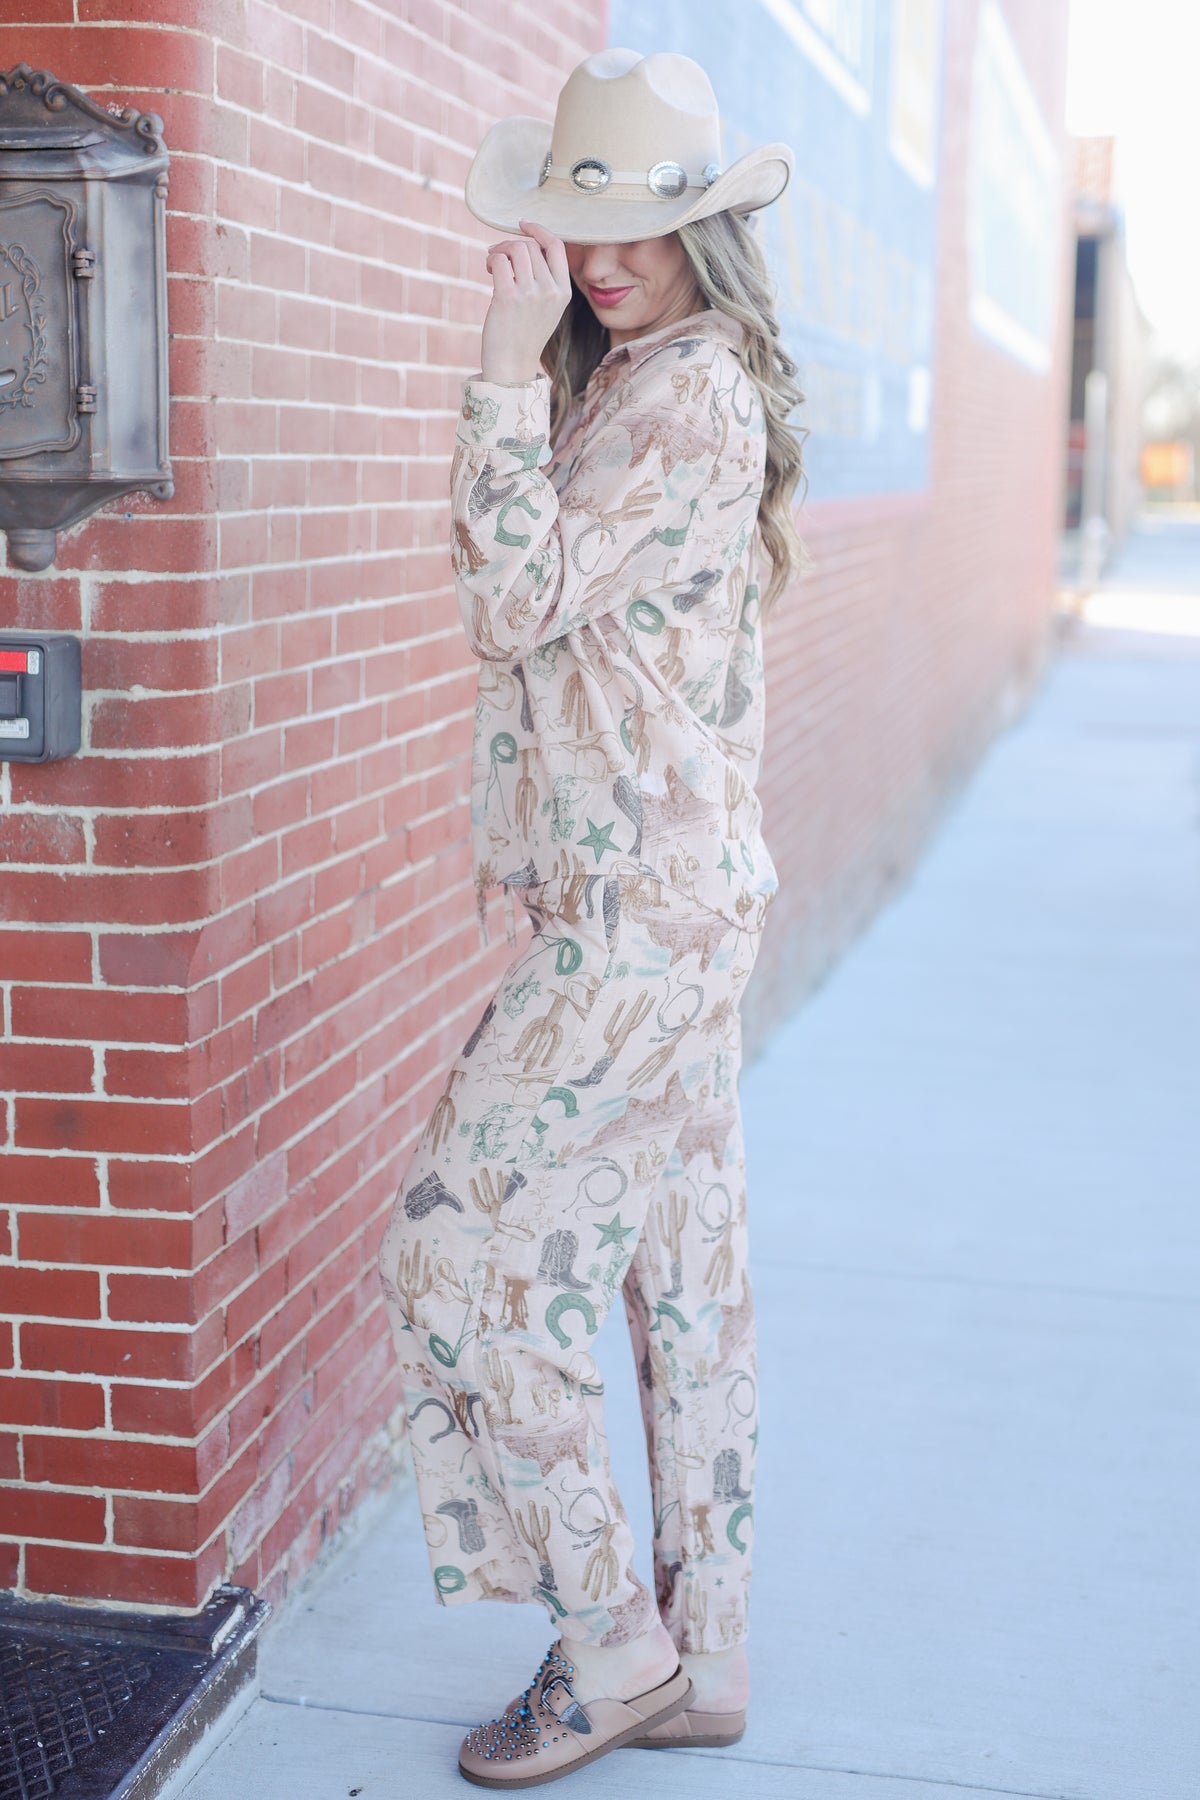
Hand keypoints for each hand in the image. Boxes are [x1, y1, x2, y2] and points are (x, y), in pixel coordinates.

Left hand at [480, 218, 571, 384]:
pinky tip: (489, 270)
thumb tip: (523, 245)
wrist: (512, 365)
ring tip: (492, 264)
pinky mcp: (509, 297)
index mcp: (564, 291)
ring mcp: (531, 293)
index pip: (556, 246)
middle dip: (511, 244)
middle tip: (498, 255)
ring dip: (500, 250)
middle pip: (531, 245)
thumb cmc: (525, 335)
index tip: (523, 224)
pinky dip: (491, 260)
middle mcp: (550, 290)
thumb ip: (544, 279)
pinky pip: (500, 261)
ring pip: (516, 248)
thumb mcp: (546, 307)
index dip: (539, 230)